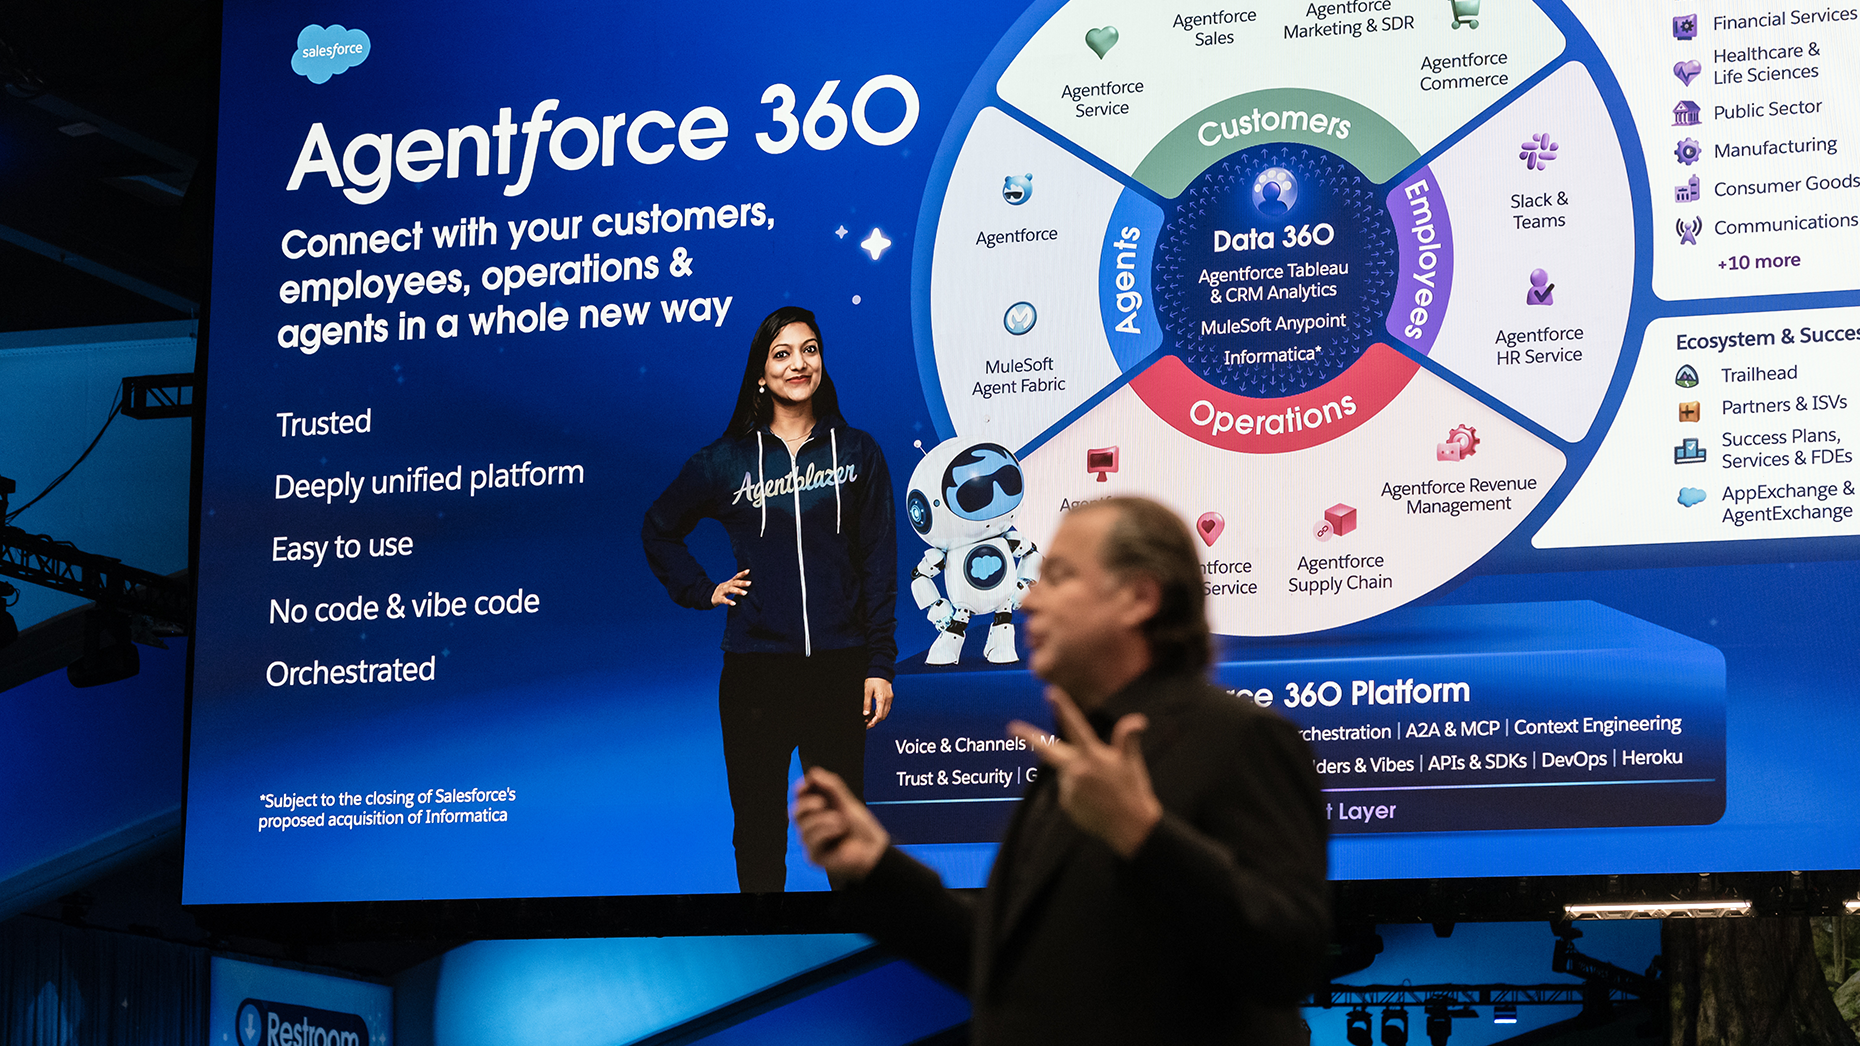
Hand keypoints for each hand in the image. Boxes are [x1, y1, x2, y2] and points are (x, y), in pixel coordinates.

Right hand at [711, 569, 750, 606]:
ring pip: (730, 590)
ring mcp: (722, 591)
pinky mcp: (719, 598)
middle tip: (750, 583)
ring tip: (745, 593)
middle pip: (735, 583)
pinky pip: (724, 600)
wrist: (709, 595)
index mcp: (730, 583)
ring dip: (738, 591)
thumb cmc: (724, 591)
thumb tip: (750, 582)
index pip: (736, 577)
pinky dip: (729, 602)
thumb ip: (738, 584)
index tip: (748, 570)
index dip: (742, 574)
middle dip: (742, 583)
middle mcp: (726, 586)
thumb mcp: (730, 585)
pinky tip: (734, 604)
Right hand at [791, 767, 889, 885]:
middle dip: (806, 804)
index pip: (800, 798)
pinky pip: (811, 839)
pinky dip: (826, 831)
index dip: (800, 790)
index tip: (805, 784)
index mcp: (817, 811)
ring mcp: (811, 842)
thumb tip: (813, 773)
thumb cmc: (860, 827)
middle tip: (821, 803)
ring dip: (823, 820)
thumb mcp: (846, 802)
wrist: (873, 848)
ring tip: (841, 821)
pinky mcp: (814, 856)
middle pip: (795, 812)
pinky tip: (839, 830)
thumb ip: (831, 787)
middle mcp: (811, 826)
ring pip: (803, 825)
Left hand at [864, 677, 893, 726]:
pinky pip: (886, 708)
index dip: (873, 722)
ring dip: (878, 717)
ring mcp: (890, 699)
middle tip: (867, 724)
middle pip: (883, 716)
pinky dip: (881, 712)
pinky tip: (874, 712)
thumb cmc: (874, 679)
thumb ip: (867, 703)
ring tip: (869, 718)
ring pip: (885, 713)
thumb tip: (865, 714)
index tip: (867, 725)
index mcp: (882, 699)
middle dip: (875, 721)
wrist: (881, 671)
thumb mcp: (867, 690)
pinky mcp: (890, 697)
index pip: (879, 715)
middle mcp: (888, 700)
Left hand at [1009, 686, 1162, 858]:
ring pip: (1066, 772)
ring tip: (1102, 790)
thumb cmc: (1133, 791)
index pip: (1075, 726)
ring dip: (1078, 774)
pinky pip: (1069, 790)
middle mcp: (1076, 770)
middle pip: (1047, 750)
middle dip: (1029, 737)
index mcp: (1093, 756)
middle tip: (1011, 728)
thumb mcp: (1132, 762)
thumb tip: (1138, 720)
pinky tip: (1096, 800)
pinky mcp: (1066, 803)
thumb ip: (1128, 739)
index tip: (1050, 693)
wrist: (1131, 827)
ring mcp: (1069, 788)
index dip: (1063, 708)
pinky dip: (1079, 791)